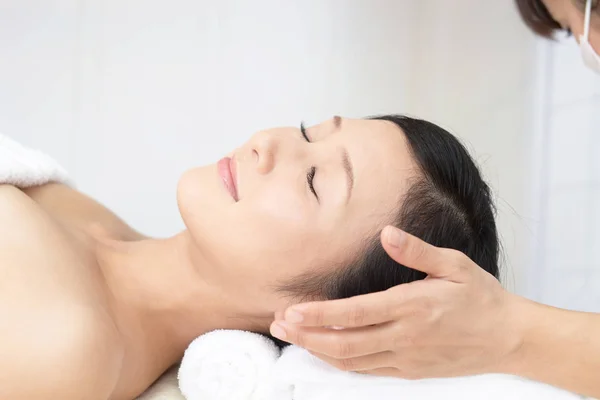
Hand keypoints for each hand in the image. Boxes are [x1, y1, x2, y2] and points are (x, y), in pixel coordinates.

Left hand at [269, 226, 527, 378]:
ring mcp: (406, 358)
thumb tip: (387, 233)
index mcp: (412, 307)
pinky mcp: (409, 371)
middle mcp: (405, 336)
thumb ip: (418, 251)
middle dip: (306, 335)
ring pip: (351, 361)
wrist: (509, 338)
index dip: (319, 315)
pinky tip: (324, 352)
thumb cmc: (481, 297)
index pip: (355, 314)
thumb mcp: (455, 264)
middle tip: (277, 324)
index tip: (291, 310)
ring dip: (317, 350)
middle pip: (344, 343)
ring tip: (291, 336)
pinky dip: (340, 363)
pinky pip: (367, 371)